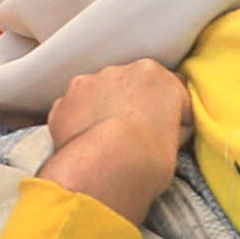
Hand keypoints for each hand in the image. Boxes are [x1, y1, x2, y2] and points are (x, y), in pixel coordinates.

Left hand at [42, 58, 189, 222]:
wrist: (106, 167)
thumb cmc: (149, 159)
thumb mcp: (176, 143)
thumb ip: (173, 127)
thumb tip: (174, 131)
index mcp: (155, 75)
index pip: (169, 88)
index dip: (169, 111)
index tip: (168, 130)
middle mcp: (121, 70)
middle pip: (130, 85)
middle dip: (133, 105)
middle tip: (136, 137)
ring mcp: (88, 84)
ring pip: (98, 93)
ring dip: (102, 109)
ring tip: (106, 143)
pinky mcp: (63, 104)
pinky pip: (73, 111)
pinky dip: (78, 124)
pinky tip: (83, 145)